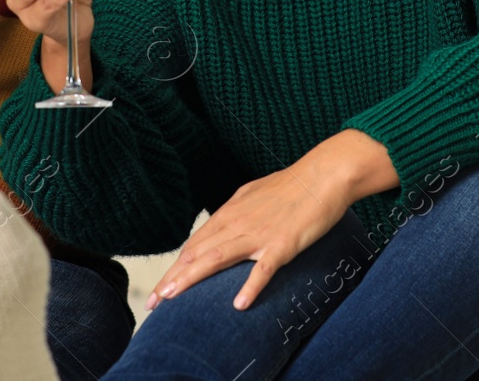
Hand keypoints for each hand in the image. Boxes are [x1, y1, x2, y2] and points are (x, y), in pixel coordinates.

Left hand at [148, 130, 397, 310]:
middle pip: (198, 254)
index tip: (161, 288)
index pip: (195, 244)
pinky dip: (250, 286)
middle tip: (153, 303)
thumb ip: (237, 214)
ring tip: (173, 300)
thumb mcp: (256, 196)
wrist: (325, 174)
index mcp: (232, 212)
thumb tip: (222, 229)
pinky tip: (239, 304)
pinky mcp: (283, 243)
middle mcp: (239, 223)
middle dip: (173, 279)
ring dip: (192, 280)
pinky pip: (264, 268)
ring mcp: (260, 234)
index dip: (176, 267)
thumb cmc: (294, 185)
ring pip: (218, 259)